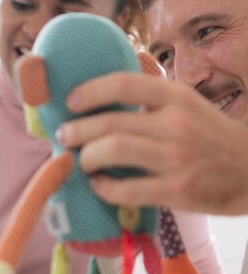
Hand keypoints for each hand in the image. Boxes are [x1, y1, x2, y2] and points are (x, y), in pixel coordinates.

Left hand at [57, 72, 247, 214]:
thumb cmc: (209, 136)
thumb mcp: (187, 104)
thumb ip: (151, 99)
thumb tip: (101, 97)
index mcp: (176, 97)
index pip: (125, 84)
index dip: (90, 91)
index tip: (71, 101)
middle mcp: (175, 124)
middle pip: (110, 123)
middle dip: (77, 130)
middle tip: (65, 136)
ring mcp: (176, 158)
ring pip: (114, 151)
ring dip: (87, 157)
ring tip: (80, 161)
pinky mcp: (177, 189)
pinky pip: (127, 189)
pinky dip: (103, 188)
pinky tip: (97, 185)